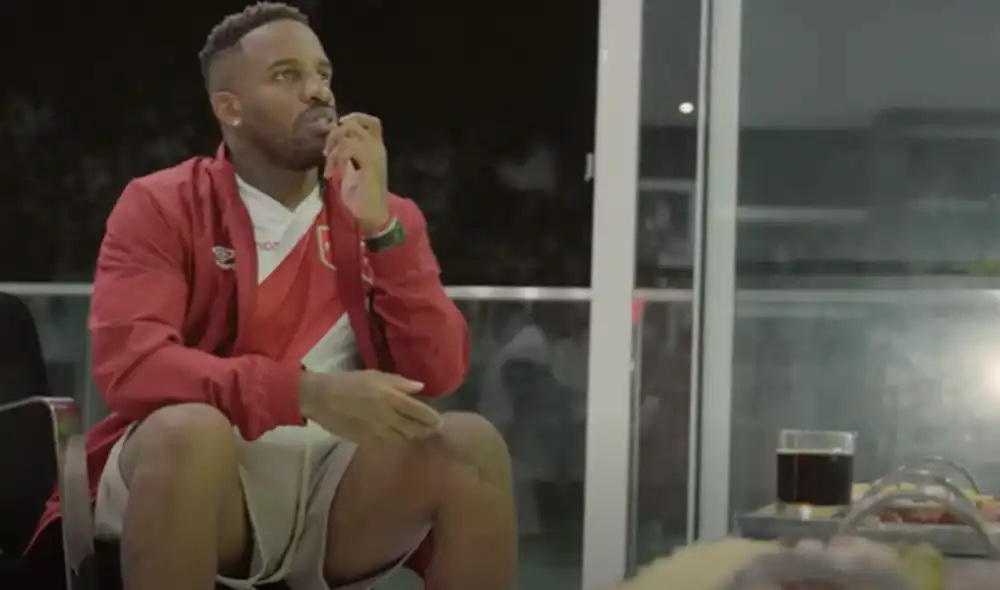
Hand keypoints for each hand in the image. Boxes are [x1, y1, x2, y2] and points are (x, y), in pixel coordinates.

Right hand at [298, 370, 441, 442]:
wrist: (322, 398)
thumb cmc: (350, 382)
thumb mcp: (376, 375)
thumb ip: (400, 383)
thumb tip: (420, 388)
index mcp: (393, 399)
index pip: (421, 413)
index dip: (433, 419)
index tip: (439, 422)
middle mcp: (389, 417)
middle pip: (415, 430)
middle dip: (426, 431)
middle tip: (432, 431)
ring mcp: (378, 431)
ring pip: (403, 439)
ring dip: (412, 437)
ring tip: (417, 435)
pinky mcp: (367, 441)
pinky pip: (387, 444)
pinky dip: (396, 441)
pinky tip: (397, 438)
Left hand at [323, 113, 389, 236]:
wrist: (372, 216)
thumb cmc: (361, 198)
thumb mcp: (350, 171)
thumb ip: (346, 155)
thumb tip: (333, 144)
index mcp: (376, 149)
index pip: (370, 121)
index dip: (353, 118)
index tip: (337, 132)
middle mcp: (378, 147)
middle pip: (357, 121)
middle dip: (336, 132)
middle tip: (327, 151)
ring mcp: (375, 154)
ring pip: (350, 132)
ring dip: (333, 147)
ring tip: (329, 166)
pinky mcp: (370, 163)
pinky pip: (349, 147)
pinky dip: (336, 158)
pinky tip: (333, 174)